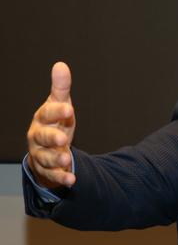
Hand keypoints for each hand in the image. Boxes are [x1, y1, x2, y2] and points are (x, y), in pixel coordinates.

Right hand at [26, 62, 76, 187]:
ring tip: (67, 160)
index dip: (57, 111)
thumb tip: (61, 65)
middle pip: (43, 137)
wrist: (47, 148)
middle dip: (52, 138)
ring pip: (46, 157)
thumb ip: (61, 89)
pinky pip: (53, 175)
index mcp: (42, 119)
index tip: (69, 109)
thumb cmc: (54, 123)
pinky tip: (72, 179)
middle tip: (63, 139)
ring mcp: (41, 154)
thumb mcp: (59, 106)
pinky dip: (62, 177)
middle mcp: (38, 137)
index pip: (47, 114)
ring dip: (56, 159)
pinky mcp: (47, 170)